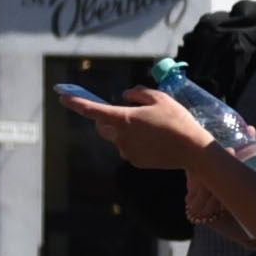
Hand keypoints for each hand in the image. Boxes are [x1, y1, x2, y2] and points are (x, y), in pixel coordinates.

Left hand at [61, 88, 212, 170]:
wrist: (193, 150)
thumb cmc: (177, 120)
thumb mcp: (160, 98)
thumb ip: (138, 94)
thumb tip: (125, 96)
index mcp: (123, 119)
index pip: (92, 110)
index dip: (75, 102)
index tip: (62, 96)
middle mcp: (120, 137)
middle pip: (102, 126)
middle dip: (107, 119)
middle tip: (127, 113)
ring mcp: (127, 151)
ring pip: (118, 138)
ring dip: (126, 131)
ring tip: (152, 128)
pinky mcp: (136, 162)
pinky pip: (129, 149)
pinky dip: (137, 143)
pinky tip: (156, 141)